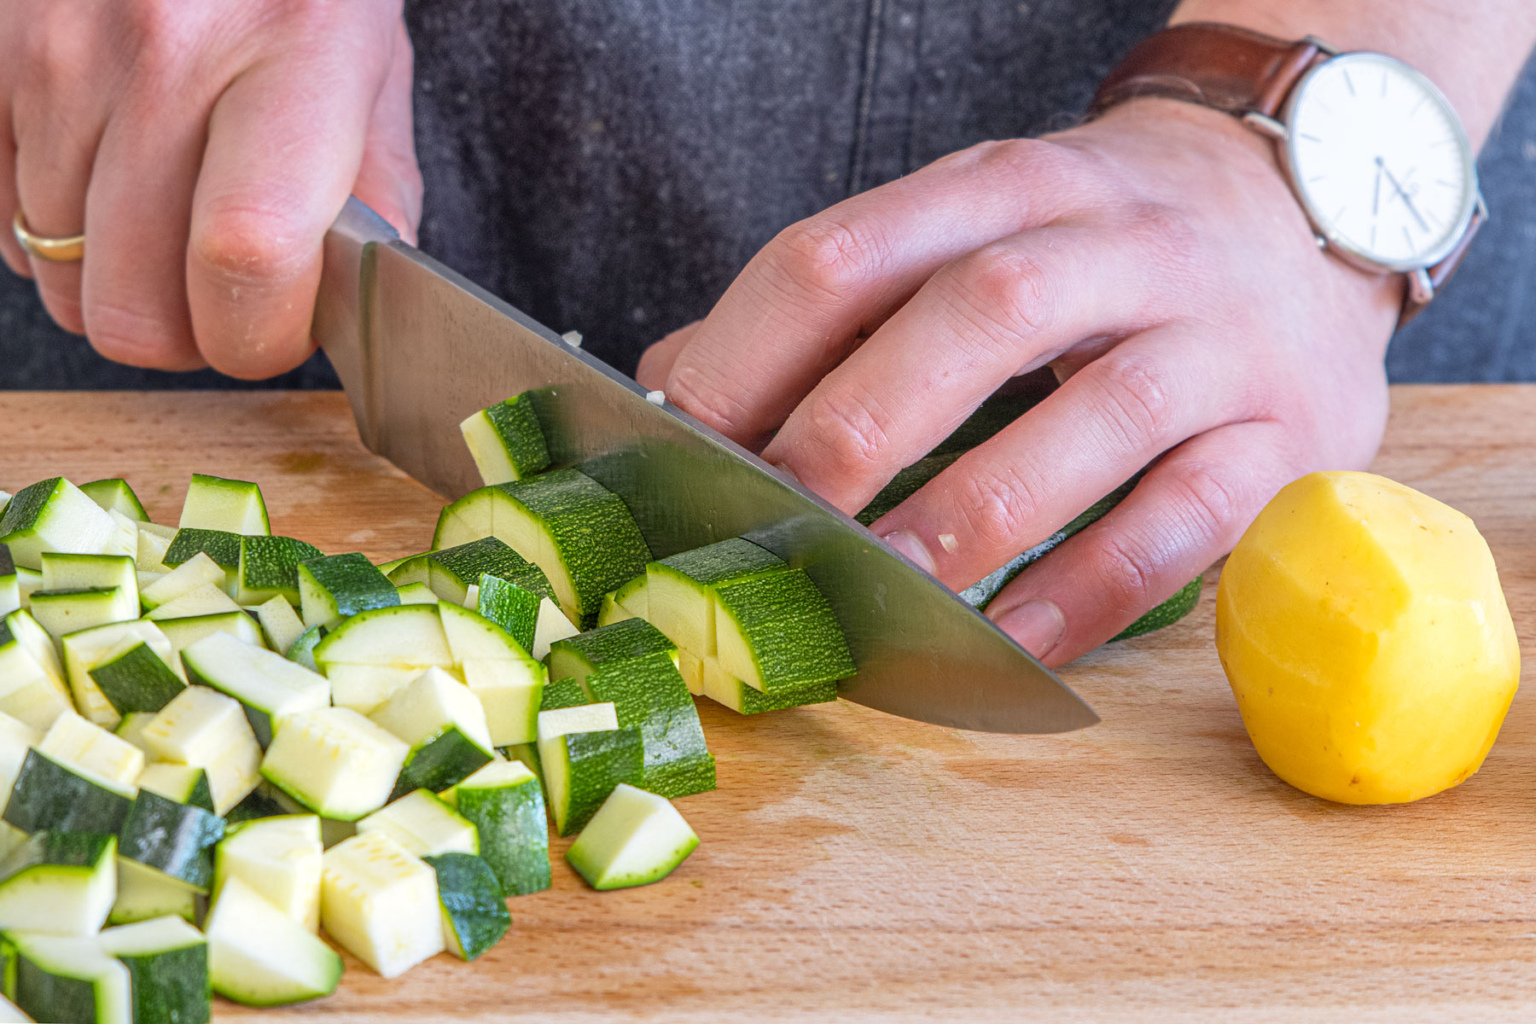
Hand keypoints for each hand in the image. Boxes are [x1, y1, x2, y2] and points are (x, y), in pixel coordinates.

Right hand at [0, 0, 421, 376]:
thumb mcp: (371, 67)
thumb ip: (373, 195)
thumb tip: (338, 312)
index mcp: (290, 57)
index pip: (245, 258)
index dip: (259, 334)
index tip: (277, 326)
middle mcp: (159, 53)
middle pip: (133, 304)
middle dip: (189, 334)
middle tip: (225, 294)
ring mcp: (54, 51)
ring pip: (59, 278)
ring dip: (120, 283)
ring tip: (171, 223)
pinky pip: (2, 222)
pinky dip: (56, 237)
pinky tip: (112, 189)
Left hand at [638, 99, 1401, 666]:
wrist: (1303, 207)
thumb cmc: (1091, 246)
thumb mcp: (964, 229)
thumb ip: (832, 306)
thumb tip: (674, 389)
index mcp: (997, 190)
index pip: (850, 254)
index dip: (751, 355)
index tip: (680, 452)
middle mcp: (1110, 242)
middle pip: (974, 315)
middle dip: (857, 428)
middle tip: (778, 524)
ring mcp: (1211, 334)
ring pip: (1096, 411)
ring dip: (974, 511)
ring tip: (883, 590)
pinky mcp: (1287, 429)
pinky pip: (1189, 515)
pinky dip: (1094, 585)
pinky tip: (1014, 643)